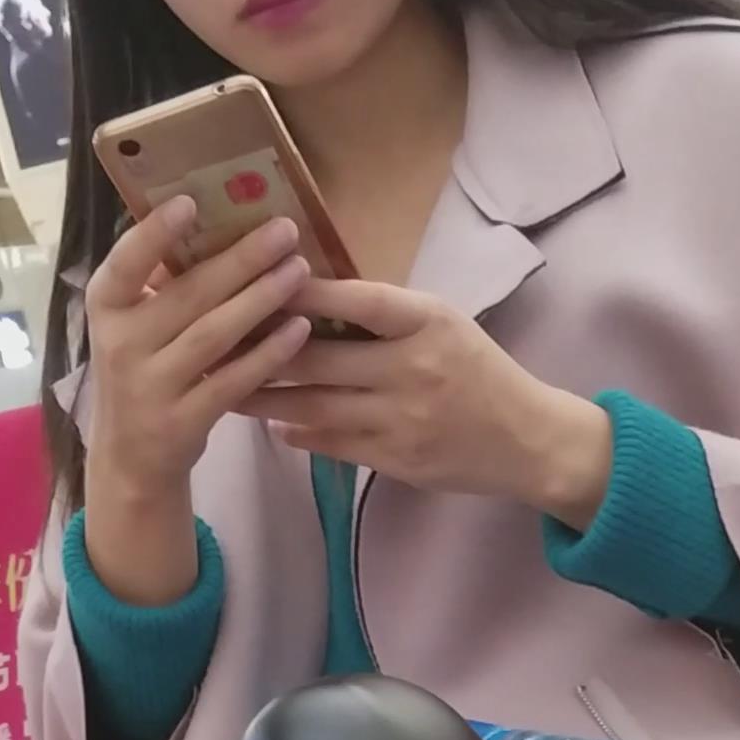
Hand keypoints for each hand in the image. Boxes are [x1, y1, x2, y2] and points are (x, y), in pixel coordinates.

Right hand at [83, 195, 317, 593]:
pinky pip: (231, 382)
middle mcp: (121, 346)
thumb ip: (162, 284)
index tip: (189, 202)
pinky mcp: (181, 423)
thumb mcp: (134, 326)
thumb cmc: (144, 371)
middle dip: (241, 259)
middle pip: (188, 295)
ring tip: (300, 269)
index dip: (153, 234)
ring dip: (260, 299)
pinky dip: (267, 355)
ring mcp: (150, 388)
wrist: (131, 458)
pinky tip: (299, 328)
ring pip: (213, 335)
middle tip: (285, 230)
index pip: (124, 264)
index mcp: (107, 309)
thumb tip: (219, 219)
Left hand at [246, 280, 611, 521]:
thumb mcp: (441, 324)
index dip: (301, 291)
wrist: (528, 439)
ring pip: (315, 403)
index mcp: (427, 321)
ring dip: (264, 395)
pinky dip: (298, 432)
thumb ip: (384, 315)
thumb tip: (308, 297)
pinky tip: (272, 424)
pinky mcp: (397, 459)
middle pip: (319, 355)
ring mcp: (403, 417)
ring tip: (223, 385)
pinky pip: (333, 443)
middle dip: (260, 347)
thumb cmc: (478, 371)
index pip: (354, 300)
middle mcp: (413, 367)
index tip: (254, 280)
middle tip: (211, 340)